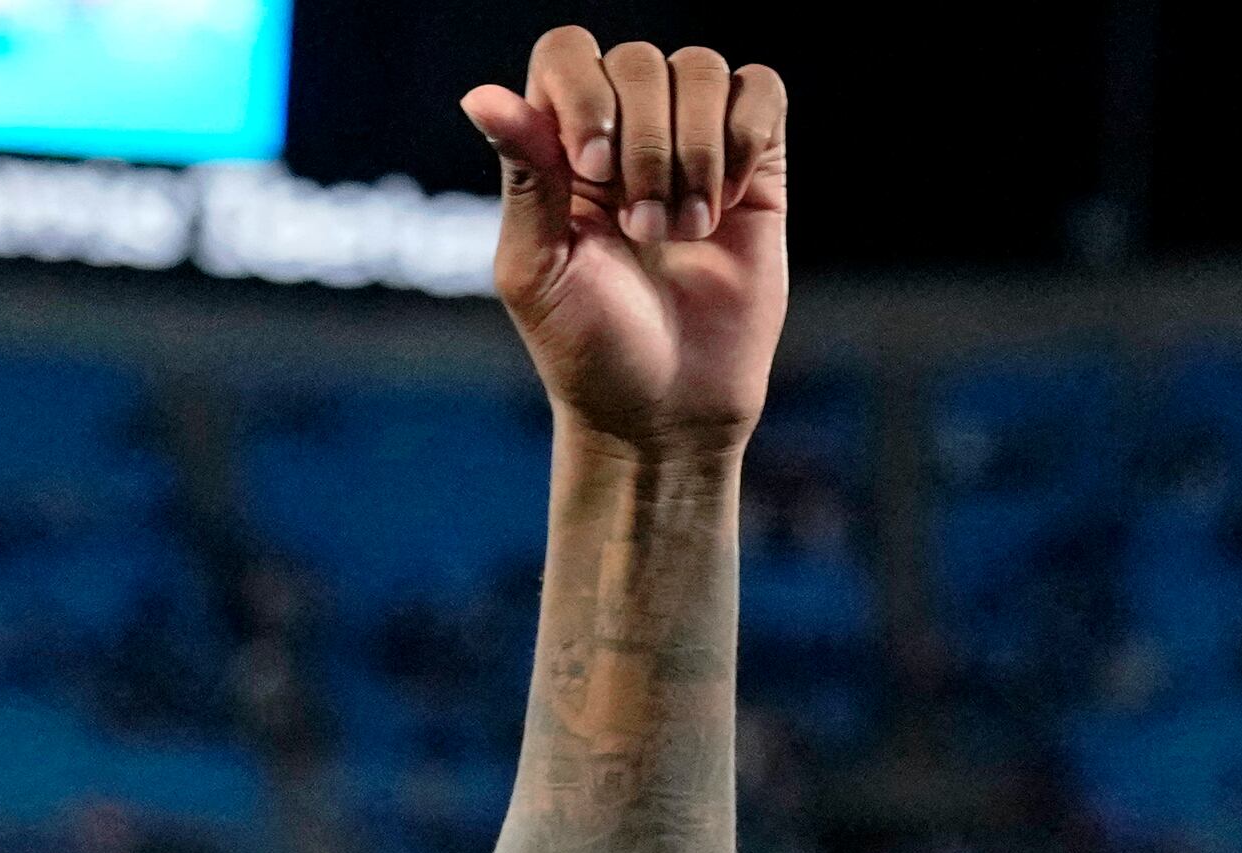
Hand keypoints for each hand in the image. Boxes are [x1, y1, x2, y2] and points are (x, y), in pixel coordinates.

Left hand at [462, 28, 789, 454]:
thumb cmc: (587, 350)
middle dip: (643, 145)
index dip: (583, 94)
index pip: (567, 53)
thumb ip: (524, 175)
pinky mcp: (756, 166)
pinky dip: (745, 137)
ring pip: (701, 68)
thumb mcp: (537, 269)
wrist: (665, 410)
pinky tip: (729, 203)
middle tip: (642, 230)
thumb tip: (481, 96)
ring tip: (684, 230)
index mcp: (558, 145)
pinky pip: (761, 92)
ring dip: (693, 152)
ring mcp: (693, 143)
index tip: (593, 170)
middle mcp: (625, 130)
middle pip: (639, 59)